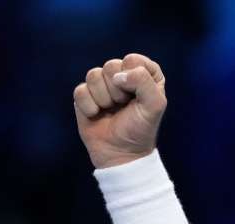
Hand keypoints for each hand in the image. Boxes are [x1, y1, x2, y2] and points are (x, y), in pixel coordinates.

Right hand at [73, 53, 167, 168]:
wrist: (121, 152)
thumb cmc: (140, 128)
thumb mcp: (154, 105)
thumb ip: (144, 82)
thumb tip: (117, 76)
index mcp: (145, 75)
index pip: (134, 60)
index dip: (134, 78)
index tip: (138, 96)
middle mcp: (123, 76)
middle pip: (112, 65)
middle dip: (118, 90)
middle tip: (124, 105)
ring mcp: (103, 85)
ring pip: (94, 75)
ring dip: (104, 98)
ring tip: (111, 110)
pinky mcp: (85, 95)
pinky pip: (80, 90)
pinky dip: (89, 106)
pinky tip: (97, 115)